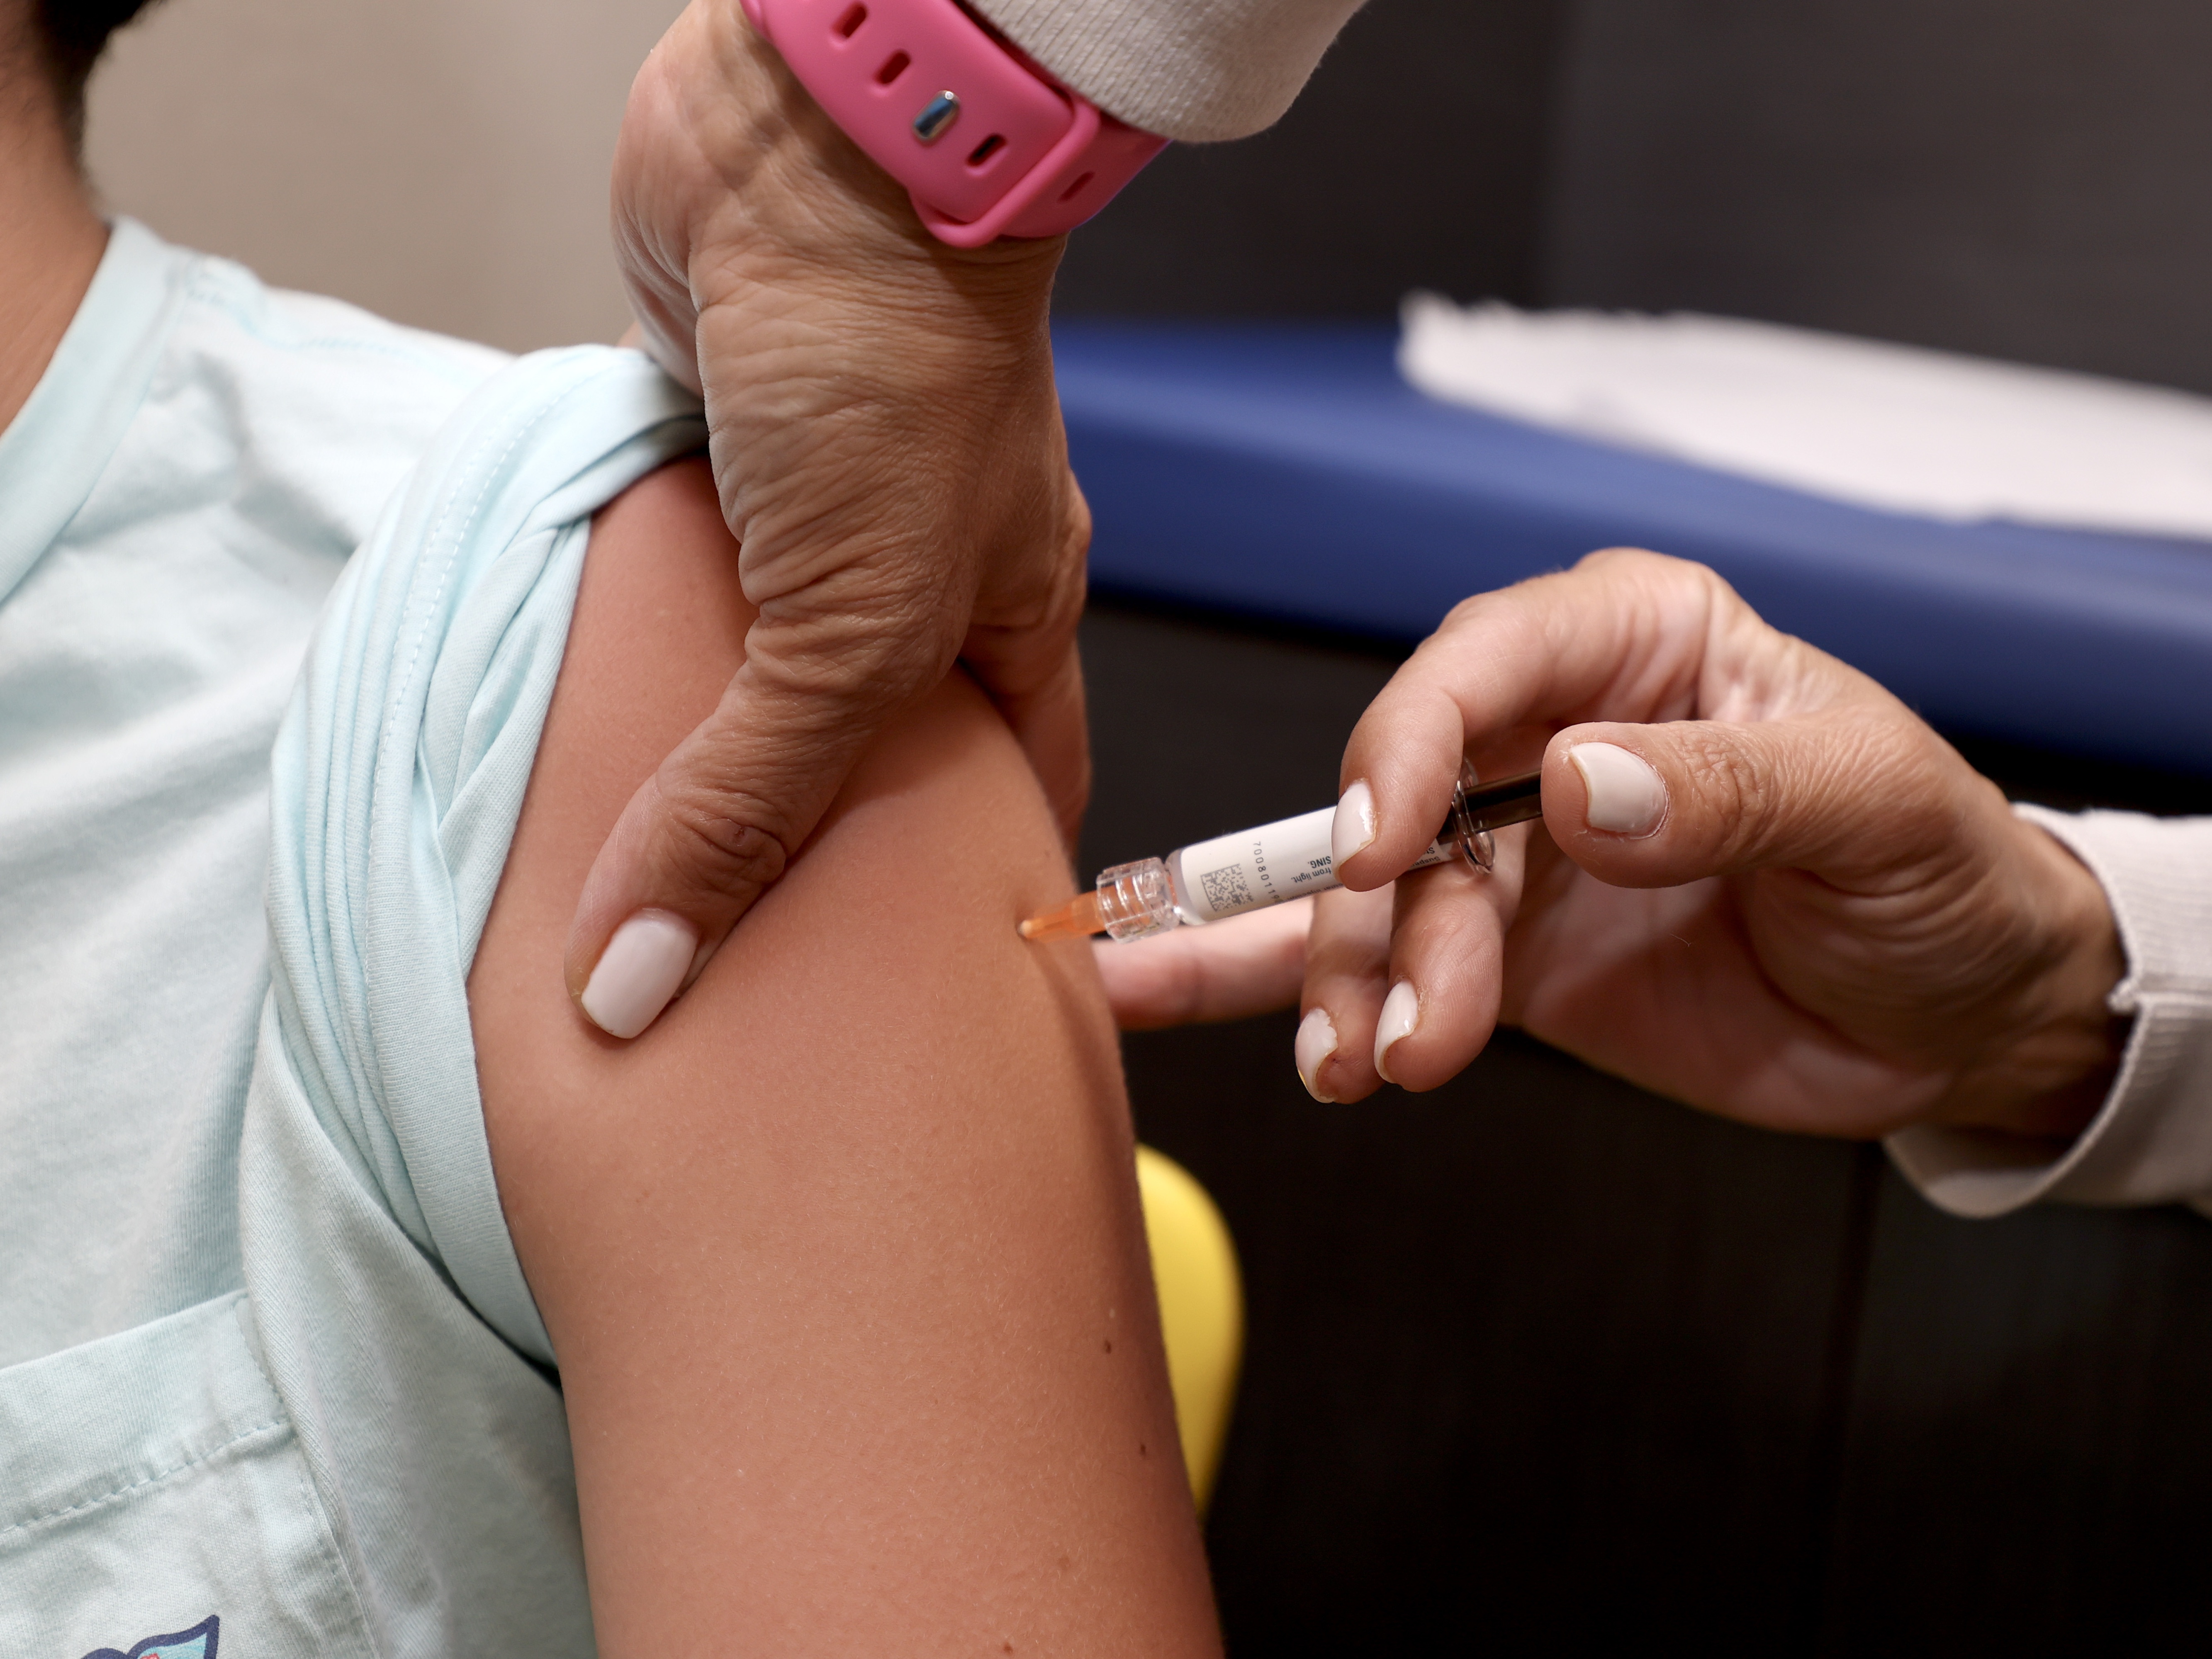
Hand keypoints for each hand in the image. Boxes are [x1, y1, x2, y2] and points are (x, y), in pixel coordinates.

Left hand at [579, 0, 1089, 1035]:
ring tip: (625, 878)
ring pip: (749, 676)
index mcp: (1008, 618)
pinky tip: (575, 729)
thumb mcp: (849, 635)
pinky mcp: (709, 466)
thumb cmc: (901, 369)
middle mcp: (916, 580)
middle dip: (809, 850)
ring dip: (693, 753)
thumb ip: (749, 806)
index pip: (1015, 790)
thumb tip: (645, 975)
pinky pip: (664, 594)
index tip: (926, 999)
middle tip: (734, 973)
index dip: (983, 894)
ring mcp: (810, 522)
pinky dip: (626, 654)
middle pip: (866, 749)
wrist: (808, 155)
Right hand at [1102, 550, 2126, 1142]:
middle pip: (1407, 795)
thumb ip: (1729, 785)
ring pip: (1382, 900)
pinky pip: (1381, 964)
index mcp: (1641, 645)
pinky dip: (1287, 986)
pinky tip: (1176, 992)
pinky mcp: (1507, 959)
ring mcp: (1519, 855)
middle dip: (1381, 909)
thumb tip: (1576, 783)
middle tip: (1395, 1014)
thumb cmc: (1941, 871)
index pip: (1485, 663)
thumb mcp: (1874, 804)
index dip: (1410, 744)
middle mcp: (1554, 735)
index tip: (1379, 842)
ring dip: (1349, 981)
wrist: (1963, 1018)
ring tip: (1359, 1064)